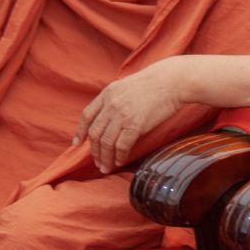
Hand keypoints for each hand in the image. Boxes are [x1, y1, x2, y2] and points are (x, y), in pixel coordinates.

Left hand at [74, 59, 188, 171]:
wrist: (172, 81)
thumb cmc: (154, 83)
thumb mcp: (126, 86)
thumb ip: (115, 99)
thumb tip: (109, 117)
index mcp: (107, 93)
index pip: (87, 115)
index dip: (80, 132)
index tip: (77, 144)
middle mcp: (111, 104)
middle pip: (95, 133)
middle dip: (94, 151)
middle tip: (97, 162)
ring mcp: (122, 115)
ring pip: (106, 142)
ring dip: (105, 158)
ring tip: (106, 167)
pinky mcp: (136, 124)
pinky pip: (122, 146)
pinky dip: (119, 156)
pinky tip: (120, 161)